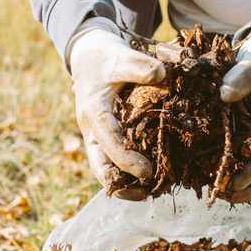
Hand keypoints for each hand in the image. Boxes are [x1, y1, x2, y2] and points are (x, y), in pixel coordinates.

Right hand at [68, 18, 165, 199]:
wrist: (88, 57)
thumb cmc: (105, 58)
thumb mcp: (120, 56)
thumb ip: (139, 65)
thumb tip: (162, 74)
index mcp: (94, 112)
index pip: (108, 141)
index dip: (126, 159)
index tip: (147, 171)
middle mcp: (91, 129)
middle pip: (99, 165)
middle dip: (119, 184)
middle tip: (146, 194)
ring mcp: (96, 136)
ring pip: (103, 167)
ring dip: (122, 184)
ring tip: (149, 193)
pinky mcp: (103, 138)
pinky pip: (111, 160)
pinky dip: (125, 172)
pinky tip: (147, 180)